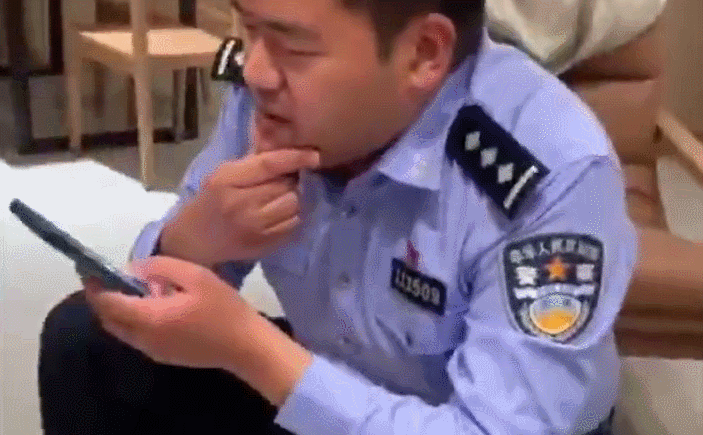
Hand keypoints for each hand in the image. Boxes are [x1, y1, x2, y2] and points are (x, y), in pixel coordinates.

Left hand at [85, 256, 312, 405]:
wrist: (245, 347)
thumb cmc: (223, 309)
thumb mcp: (195, 276)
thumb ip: (160, 267)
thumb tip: (134, 268)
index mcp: (148, 317)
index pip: (106, 303)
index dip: (94, 285)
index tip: (89, 269)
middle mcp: (142, 338)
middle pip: (109, 319)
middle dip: (103, 298)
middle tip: (108, 277)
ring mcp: (152, 350)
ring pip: (121, 329)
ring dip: (119, 310)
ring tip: (135, 288)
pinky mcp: (163, 356)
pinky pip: (136, 336)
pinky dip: (133, 319)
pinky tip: (155, 305)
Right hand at [160, 149, 319, 266]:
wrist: (193, 241)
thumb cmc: (210, 201)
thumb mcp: (222, 175)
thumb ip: (252, 163)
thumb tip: (286, 146)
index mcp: (227, 180)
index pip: (269, 164)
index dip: (295, 158)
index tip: (315, 155)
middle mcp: (241, 203)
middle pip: (286, 185)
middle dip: (291, 181)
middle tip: (283, 182)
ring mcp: (254, 227)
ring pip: (294, 205)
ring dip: (293, 200)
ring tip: (280, 199)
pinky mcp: (264, 245)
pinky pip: (293, 225)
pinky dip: (292, 218)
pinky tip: (279, 215)